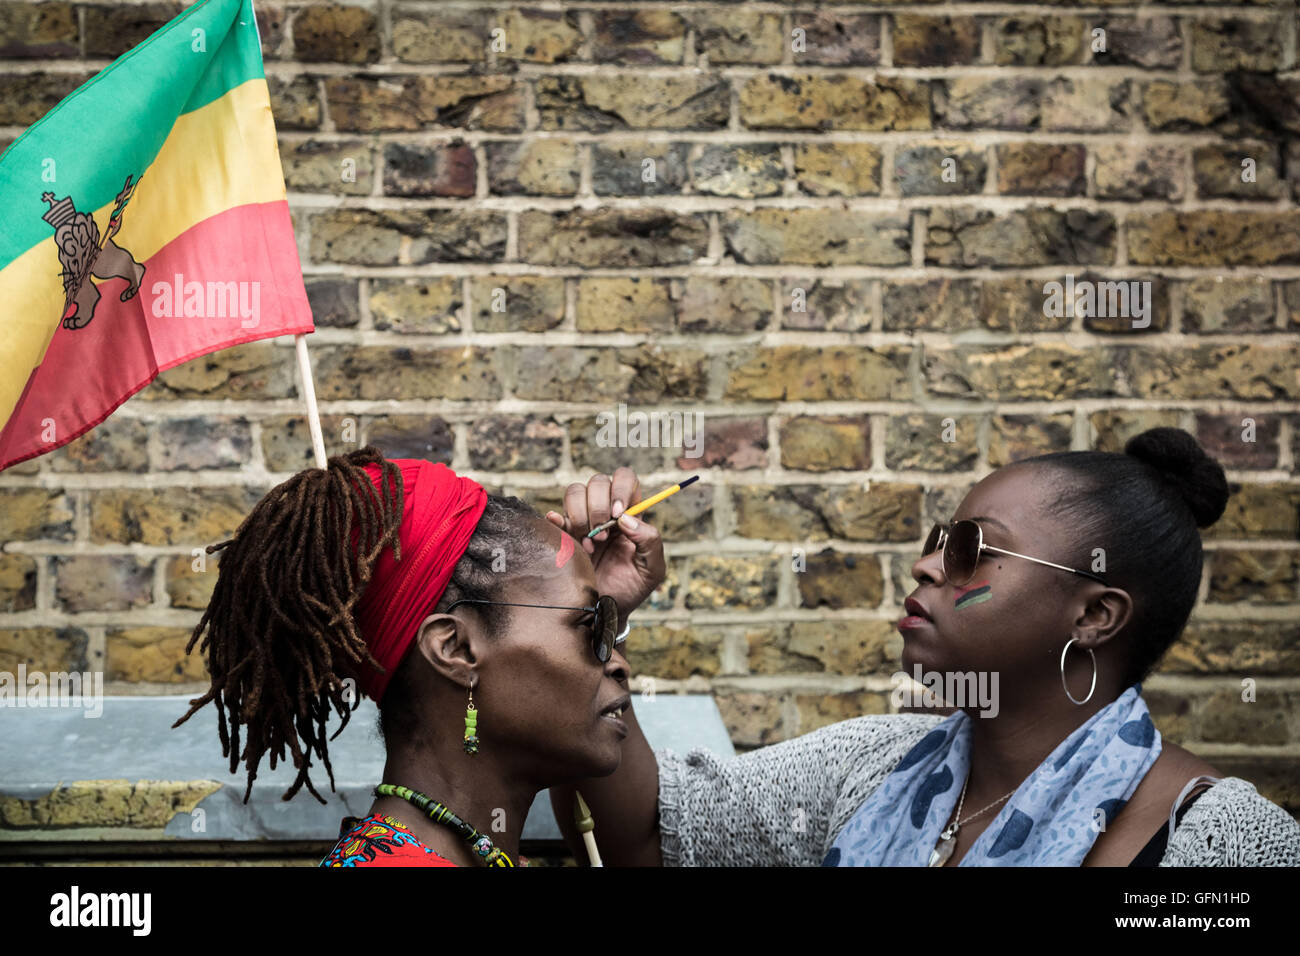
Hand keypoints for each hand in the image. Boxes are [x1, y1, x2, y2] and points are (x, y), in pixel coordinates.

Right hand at [545, 467, 666, 621]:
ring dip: (580, 516)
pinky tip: (568, 536)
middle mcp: (606, 511)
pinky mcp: (563, 534)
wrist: (606, 611)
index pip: (625, 479)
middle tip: (602, 537)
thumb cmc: (633, 588)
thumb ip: (650, 540)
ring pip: (575, 491)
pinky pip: (555, 514)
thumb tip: (626, 519)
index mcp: (630, 513)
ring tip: (588, 546)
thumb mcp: (653, 569)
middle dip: (598, 507)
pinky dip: (558, 520)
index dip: (620, 488)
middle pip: (598, 482)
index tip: (617, 514)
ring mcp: (583, 520)